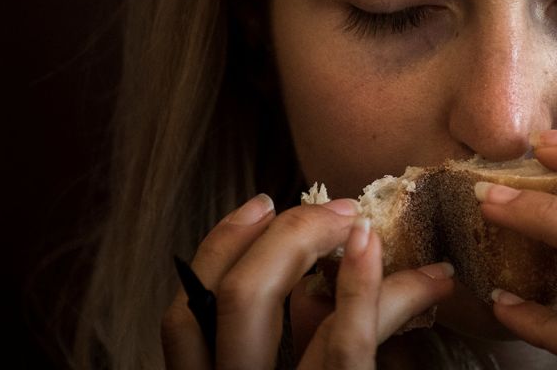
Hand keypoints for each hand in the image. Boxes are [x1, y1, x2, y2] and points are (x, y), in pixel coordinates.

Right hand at [160, 196, 454, 368]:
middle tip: (332, 209)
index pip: (185, 313)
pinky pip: (339, 347)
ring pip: (258, 306)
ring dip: (307, 247)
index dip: (218, 247)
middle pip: (220, 297)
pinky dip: (358, 286)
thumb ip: (292, 350)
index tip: (261, 205)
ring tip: (356, 221)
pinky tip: (371, 248)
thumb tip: (325, 281)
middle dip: (276, 237)